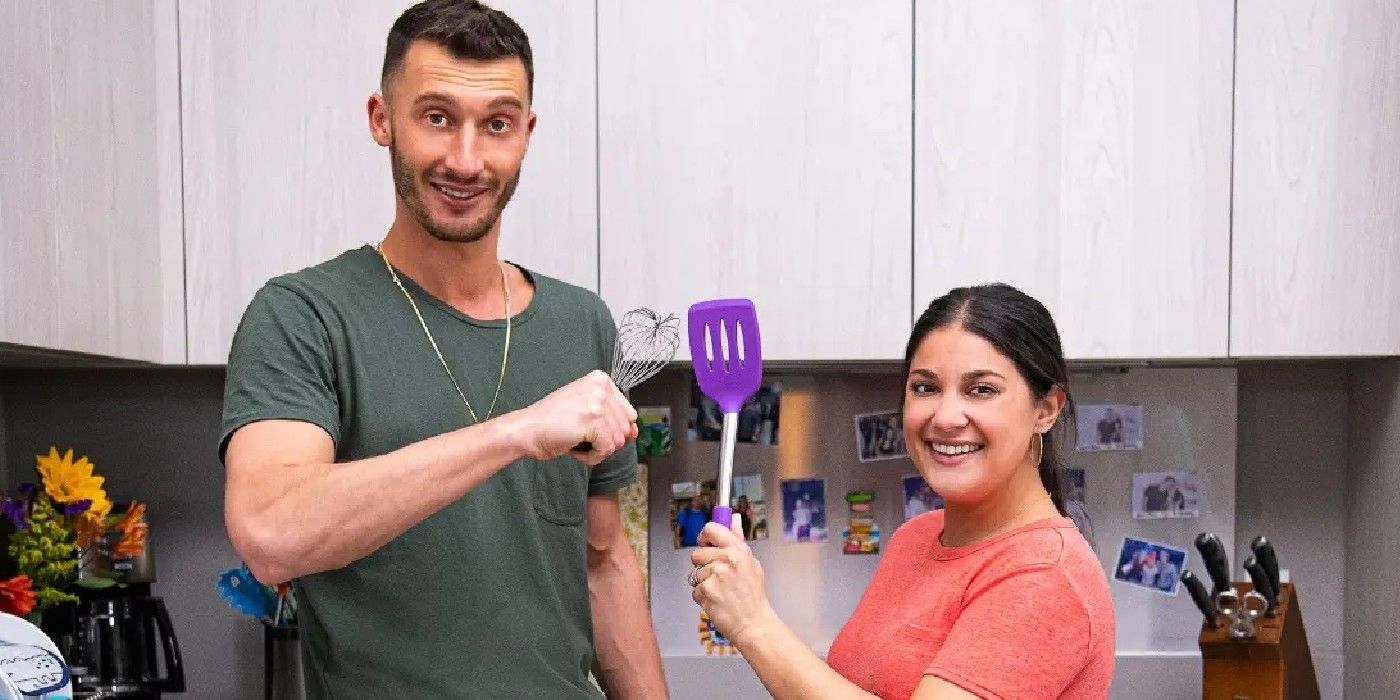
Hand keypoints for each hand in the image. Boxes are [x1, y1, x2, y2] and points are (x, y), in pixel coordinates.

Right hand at [508, 370, 638, 464]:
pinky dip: (591, 456)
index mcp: (601, 379)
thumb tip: (635, 433)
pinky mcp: (593, 420)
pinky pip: (606, 450)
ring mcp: (598, 403)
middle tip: (578, 434)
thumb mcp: (587, 412)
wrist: (526, 430)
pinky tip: (574, 446)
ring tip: (575, 439)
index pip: (628, 414)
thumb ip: (614, 419)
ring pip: (617, 442)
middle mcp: (602, 387)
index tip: (588, 427)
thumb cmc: (552, 423)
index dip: (611, 429)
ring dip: (597, 449)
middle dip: (604, 440)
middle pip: (624, 429)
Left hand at [690, 516, 775, 648]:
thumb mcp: (751, 563)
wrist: (753, 623)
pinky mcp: (705, 592)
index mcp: (738, 551)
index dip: (705, 536)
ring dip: (703, 582)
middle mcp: (726, 561)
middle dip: (704, 565)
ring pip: (695, 573)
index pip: (712, 529)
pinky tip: (716, 600)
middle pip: (698, 554)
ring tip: (720, 591)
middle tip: (718, 577)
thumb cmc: (753, 596)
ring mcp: (714, 576)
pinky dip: (702, 596)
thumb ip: (738, 540)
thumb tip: (734, 518)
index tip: (705, 542)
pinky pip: (694, 589)